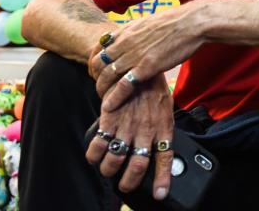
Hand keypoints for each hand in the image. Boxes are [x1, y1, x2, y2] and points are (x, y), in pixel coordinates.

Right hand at [86, 74, 173, 200]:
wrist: (139, 65)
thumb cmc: (153, 89)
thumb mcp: (165, 108)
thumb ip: (162, 128)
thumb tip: (160, 146)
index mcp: (163, 127)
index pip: (165, 158)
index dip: (162, 179)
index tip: (159, 194)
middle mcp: (145, 130)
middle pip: (137, 166)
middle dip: (128, 181)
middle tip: (124, 185)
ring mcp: (127, 126)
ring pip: (115, 160)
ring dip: (109, 170)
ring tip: (108, 170)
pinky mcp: (109, 119)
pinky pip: (98, 145)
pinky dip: (94, 156)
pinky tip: (94, 157)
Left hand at [89, 5, 204, 110]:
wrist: (191, 23)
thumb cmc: (176, 22)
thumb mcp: (148, 22)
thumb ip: (136, 31)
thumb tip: (132, 35)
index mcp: (126, 31)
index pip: (98, 47)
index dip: (94, 61)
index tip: (96, 70)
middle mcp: (125, 43)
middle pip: (98, 63)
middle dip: (95, 77)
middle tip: (99, 86)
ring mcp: (134, 55)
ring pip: (106, 75)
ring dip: (101, 89)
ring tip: (102, 98)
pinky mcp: (146, 68)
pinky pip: (123, 85)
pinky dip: (114, 97)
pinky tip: (110, 106)